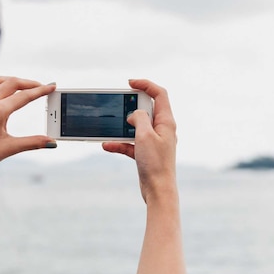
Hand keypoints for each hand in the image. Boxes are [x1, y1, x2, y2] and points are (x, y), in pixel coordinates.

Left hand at [0, 76, 55, 172]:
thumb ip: (31, 143)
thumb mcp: (7, 149)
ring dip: (15, 81)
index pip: (24, 96)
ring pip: (0, 80)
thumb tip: (50, 142)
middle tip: (43, 87)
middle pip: (13, 82)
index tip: (52, 87)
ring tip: (27, 86)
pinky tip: (7, 91)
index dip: (40, 91)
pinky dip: (3, 84)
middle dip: (30, 83)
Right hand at [102, 79, 176, 203]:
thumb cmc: (155, 163)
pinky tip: (107, 145)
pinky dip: (119, 142)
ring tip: (109, 126)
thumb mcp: (144, 135)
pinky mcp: (146, 153)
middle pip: (147, 109)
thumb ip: (139, 118)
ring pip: (136, 126)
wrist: (158, 190)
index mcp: (166, 122)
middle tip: (118, 104)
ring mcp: (154, 141)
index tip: (130, 83)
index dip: (145, 85)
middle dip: (130, 106)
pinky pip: (130, 143)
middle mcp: (162, 129)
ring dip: (122, 126)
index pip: (159, 94)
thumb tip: (134, 114)